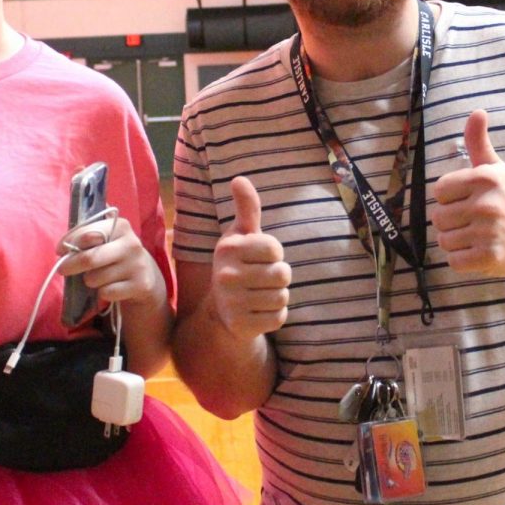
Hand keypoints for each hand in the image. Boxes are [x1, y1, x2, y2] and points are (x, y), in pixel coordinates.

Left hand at [57, 217, 164, 308]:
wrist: (144, 274)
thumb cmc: (115, 253)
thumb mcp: (106, 238)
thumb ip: (87, 236)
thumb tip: (63, 248)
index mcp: (121, 226)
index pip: (87, 234)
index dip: (69, 242)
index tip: (60, 250)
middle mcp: (132, 244)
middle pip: (90, 258)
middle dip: (71, 265)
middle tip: (62, 269)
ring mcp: (137, 265)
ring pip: (95, 278)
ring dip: (90, 280)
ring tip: (97, 276)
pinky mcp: (141, 285)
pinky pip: (106, 292)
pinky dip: (102, 292)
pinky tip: (110, 286)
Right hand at [208, 176, 290, 340]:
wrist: (221, 310)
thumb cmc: (238, 263)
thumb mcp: (241, 234)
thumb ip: (247, 208)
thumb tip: (239, 179)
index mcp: (228, 248)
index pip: (275, 248)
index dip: (274, 253)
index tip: (259, 257)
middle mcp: (226, 275)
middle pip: (283, 273)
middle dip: (279, 276)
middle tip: (261, 278)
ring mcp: (232, 302)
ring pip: (282, 296)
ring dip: (278, 295)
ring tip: (259, 294)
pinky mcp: (241, 325)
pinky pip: (279, 317)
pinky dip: (276, 314)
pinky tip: (259, 311)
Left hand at [430, 109, 504, 275]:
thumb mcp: (496, 169)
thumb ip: (478, 143)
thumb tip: (477, 112)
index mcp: (485, 178)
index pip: (439, 190)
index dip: (449, 198)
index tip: (468, 199)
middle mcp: (487, 204)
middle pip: (438, 217)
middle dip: (452, 221)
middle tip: (475, 221)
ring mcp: (489, 232)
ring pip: (444, 240)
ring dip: (456, 241)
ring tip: (477, 236)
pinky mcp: (489, 257)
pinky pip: (454, 260)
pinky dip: (462, 260)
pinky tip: (480, 251)